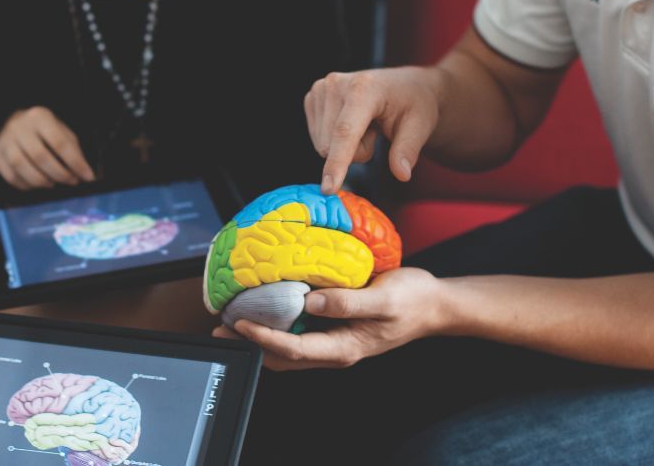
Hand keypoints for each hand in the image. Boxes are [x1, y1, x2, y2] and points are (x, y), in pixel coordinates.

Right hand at [0, 106, 96, 188]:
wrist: (15, 123)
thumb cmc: (44, 130)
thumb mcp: (62, 131)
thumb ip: (73, 150)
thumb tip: (86, 174)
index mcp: (39, 117)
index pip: (59, 143)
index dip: (75, 162)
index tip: (87, 176)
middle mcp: (19, 127)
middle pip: (40, 157)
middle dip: (60, 174)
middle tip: (72, 181)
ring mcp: (5, 141)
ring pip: (22, 167)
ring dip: (42, 181)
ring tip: (53, 183)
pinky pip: (11, 177)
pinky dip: (27, 186)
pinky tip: (37, 185)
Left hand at [213, 267, 442, 370]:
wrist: (434, 305)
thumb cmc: (413, 300)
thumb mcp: (384, 297)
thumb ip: (347, 302)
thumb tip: (311, 301)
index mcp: (344, 347)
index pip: (294, 349)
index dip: (263, 338)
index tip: (240, 323)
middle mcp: (334, 350)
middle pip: (282, 356)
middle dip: (250, 345)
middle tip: (220, 328)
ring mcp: (333, 342)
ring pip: (287, 349)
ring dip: (259, 338)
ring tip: (233, 320)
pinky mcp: (333, 330)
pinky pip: (298, 334)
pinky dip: (277, 326)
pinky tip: (265, 309)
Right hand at [305, 67, 442, 193]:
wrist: (403, 85)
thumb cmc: (413, 103)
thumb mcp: (420, 126)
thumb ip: (408, 149)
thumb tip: (402, 174)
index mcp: (364, 88)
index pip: (345, 131)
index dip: (337, 162)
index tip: (329, 188)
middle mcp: (336, 84)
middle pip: (331, 145)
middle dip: (356, 152)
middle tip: (376, 133)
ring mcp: (321, 89)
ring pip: (322, 145)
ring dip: (345, 147)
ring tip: (365, 125)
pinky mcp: (312, 97)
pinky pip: (317, 139)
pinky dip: (334, 140)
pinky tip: (351, 122)